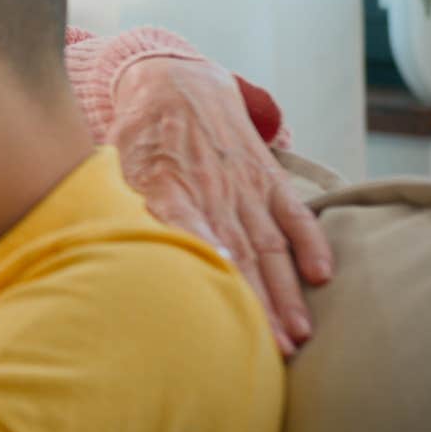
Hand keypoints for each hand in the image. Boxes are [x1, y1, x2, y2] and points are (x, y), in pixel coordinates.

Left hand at [110, 58, 334, 354]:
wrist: (174, 82)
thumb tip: (108, 242)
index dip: (208, 263)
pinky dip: (310, 243)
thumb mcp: (115, 164)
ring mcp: (245, 186)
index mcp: (170, 187)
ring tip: (299, 332)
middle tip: (273, 349)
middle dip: (259, 305)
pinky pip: (294, 214)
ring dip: (286, 291)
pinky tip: (322, 274)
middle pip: (240, 256)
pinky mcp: (267, 179)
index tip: (222, 299)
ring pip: (270, 246)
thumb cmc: (136, 136)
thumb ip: (118, 202)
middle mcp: (213, 190)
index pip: (190, 232)